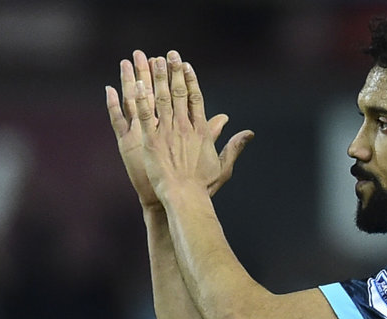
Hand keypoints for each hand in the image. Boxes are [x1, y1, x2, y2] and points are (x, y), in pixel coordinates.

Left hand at [134, 51, 252, 201]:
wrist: (185, 196)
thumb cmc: (203, 185)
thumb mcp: (223, 165)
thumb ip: (234, 146)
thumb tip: (249, 133)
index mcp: (200, 131)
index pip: (196, 99)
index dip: (190, 80)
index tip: (186, 66)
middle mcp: (184, 127)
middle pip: (178, 93)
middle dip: (174, 72)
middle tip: (170, 54)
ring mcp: (167, 132)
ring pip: (161, 99)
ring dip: (157, 78)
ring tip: (153, 60)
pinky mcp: (151, 141)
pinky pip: (145, 116)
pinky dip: (141, 99)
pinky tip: (136, 85)